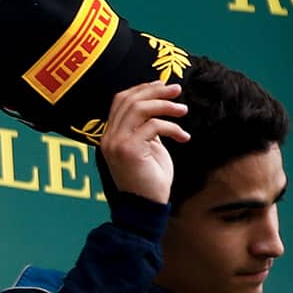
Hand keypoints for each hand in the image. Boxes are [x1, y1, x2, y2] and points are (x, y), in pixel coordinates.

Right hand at [95, 81, 187, 205]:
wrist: (145, 207)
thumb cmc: (149, 180)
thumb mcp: (148, 148)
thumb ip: (146, 129)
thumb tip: (158, 106)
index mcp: (110, 136)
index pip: (120, 101)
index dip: (142, 88)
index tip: (163, 85)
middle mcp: (109, 138)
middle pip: (129, 100)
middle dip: (156, 91)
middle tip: (177, 90)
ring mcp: (116, 144)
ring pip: (140, 109)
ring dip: (165, 106)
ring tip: (183, 111)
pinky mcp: (129, 150)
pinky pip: (153, 126)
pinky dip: (172, 128)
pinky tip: (183, 137)